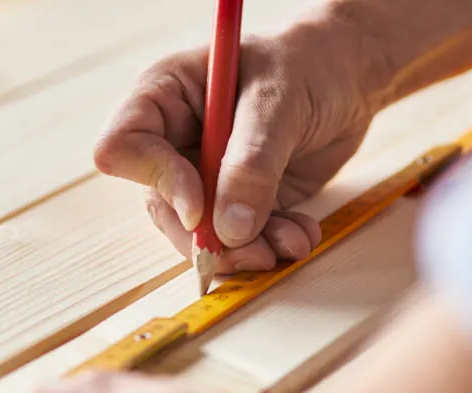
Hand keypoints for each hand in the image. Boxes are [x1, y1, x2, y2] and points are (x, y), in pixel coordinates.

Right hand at [92, 20, 378, 272]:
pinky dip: (268, 245)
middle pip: (160, 205)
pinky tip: (299, 233)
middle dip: (207, 237)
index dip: (158, 181)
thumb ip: (253, 163)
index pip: (122, 148)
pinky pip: (235, 240)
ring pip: (196, 234)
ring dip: (244, 250)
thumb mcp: (280, 101)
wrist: (349, 77)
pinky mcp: (232, 202)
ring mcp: (201, 175)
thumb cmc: (310, 63)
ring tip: (290, 242)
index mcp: (163, 97)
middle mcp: (173, 140)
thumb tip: (229, 229)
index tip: (201, 206)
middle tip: (253, 250)